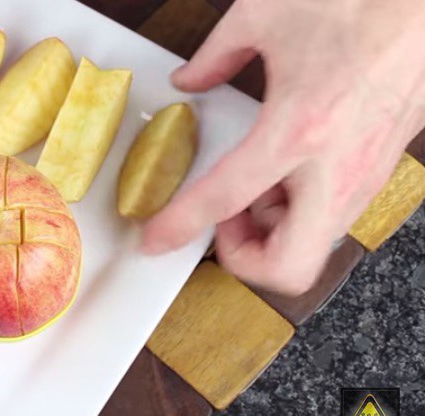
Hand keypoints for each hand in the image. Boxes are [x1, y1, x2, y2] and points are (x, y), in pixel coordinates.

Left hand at [141, 0, 424, 294]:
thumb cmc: (364, 1)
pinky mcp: (381, 168)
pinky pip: (333, 215)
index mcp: (298, 129)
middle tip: (223, 220)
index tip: (157, 237)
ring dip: (273, 231)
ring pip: (313, 245)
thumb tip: (191, 77)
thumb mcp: (265, 15)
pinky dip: (300, 209)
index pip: (223, 200)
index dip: (178, 226)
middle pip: (288, 267)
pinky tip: (286, 166)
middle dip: (245, 259)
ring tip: (254, 183)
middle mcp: (337, 167)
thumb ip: (216, 54)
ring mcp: (366, 174)